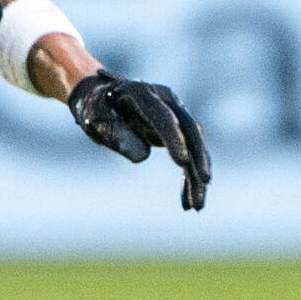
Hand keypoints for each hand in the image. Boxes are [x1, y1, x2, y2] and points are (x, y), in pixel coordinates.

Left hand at [69, 70, 212, 210]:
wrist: (100, 97)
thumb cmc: (95, 108)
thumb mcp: (96, 120)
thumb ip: (116, 134)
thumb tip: (142, 157)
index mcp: (144, 93)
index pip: (164, 117)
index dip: (174, 138)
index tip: (182, 162)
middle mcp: (167, 100)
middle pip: (190, 130)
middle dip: (199, 157)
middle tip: (205, 182)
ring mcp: (175, 114)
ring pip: (194, 145)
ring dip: (197, 175)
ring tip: (197, 205)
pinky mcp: (178, 131)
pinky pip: (189, 155)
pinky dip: (189, 179)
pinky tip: (188, 202)